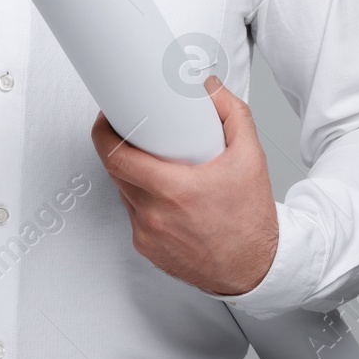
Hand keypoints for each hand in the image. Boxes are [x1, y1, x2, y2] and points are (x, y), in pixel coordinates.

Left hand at [90, 75, 279, 296]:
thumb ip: (232, 114)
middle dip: (117, 147)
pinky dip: (141, 199)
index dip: (103, 132)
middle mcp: (155, 215)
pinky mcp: (147, 248)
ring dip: (130, 174)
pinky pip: (133, 213)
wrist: (255, 269)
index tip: (107, 117)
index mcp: (175, 191)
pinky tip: (160, 193)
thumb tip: (209, 88)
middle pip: (115, 170)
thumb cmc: (251, 220)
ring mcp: (148, 234)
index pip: (115, 156)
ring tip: (151, 162)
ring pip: (123, 191)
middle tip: (131, 132)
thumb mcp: (251, 158)